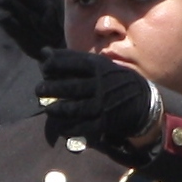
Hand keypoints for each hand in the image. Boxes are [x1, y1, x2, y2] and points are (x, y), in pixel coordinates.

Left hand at [39, 49, 158, 149]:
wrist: (142, 101)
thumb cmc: (113, 80)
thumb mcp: (98, 64)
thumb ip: (72, 60)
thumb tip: (43, 52)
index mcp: (99, 67)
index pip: (73, 63)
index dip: (55, 65)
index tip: (44, 67)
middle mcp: (101, 84)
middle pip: (71, 87)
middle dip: (51, 88)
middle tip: (38, 90)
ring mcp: (103, 104)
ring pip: (75, 108)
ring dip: (58, 109)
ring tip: (48, 108)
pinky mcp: (105, 122)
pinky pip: (84, 127)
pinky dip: (70, 128)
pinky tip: (61, 127)